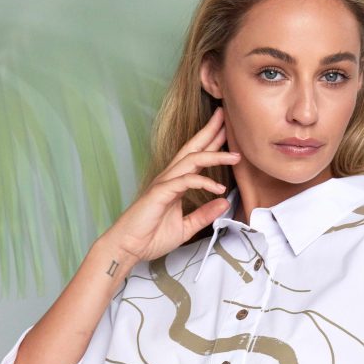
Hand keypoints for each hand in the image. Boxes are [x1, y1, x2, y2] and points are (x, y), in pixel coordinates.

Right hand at [93, 106, 240, 264]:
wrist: (128, 248)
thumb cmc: (150, 237)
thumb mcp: (185, 227)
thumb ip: (203, 214)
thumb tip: (223, 203)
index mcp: (175, 184)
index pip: (195, 158)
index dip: (210, 143)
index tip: (226, 131)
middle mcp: (169, 178)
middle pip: (192, 149)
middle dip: (209, 132)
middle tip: (224, 116)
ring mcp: (164, 184)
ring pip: (191, 161)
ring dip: (214, 155)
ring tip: (235, 156)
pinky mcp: (160, 193)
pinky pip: (185, 181)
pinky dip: (203, 182)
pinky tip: (218, 188)